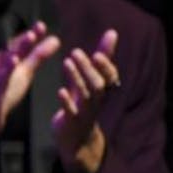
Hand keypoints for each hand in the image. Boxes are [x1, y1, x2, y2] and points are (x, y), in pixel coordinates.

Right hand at [0, 21, 59, 168]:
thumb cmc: (2, 95)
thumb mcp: (24, 73)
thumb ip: (37, 56)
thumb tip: (55, 39)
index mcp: (7, 62)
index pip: (18, 46)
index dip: (30, 35)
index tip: (42, 26)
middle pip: (12, 48)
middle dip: (26, 38)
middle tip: (39, 27)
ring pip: (6, 60)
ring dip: (18, 48)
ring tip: (30, 37)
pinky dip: (7, 69)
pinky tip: (15, 61)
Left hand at [51, 28, 119, 172]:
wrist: (77, 140)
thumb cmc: (84, 105)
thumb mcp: (92, 81)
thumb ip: (101, 59)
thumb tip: (112, 32)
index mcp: (102, 90)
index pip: (110, 76)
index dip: (106, 65)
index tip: (98, 52)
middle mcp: (96, 101)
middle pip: (97, 84)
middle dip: (88, 68)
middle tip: (76, 52)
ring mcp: (85, 112)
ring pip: (85, 96)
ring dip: (77, 78)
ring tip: (67, 63)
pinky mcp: (71, 122)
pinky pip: (71, 112)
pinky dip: (66, 101)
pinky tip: (59, 91)